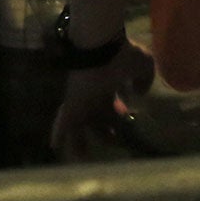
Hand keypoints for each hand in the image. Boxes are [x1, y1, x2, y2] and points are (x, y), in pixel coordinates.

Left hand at [51, 41, 155, 160]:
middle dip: (104, 129)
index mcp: (109, 85)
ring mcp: (81, 100)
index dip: (118, 112)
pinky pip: (64, 124)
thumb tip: (139, 92)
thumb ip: (144, 78)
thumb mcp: (143, 64)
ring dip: (81, 138)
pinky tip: (55, 147)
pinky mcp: (72, 104)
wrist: (100, 45)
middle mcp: (94, 94)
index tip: (127, 116)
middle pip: (97, 116)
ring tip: (83, 156)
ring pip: (79, 124)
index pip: (111, 102)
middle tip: (113, 139)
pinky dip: (59, 135)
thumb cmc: (121, 54)